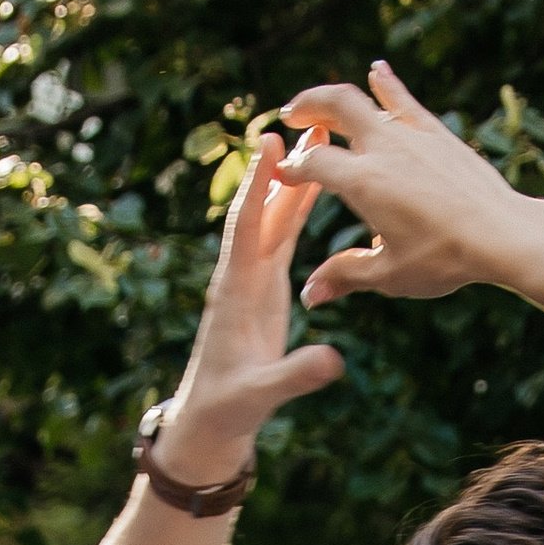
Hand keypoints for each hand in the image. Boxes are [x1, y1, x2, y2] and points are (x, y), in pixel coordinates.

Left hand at [149, 130, 345, 482]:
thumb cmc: (228, 408)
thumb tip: (333, 361)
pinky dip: (297, 209)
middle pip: (264, 209)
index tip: (269, 143)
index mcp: (235, 292)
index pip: (247, 228)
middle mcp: (241, 276)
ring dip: (296, 181)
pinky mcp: (264, 288)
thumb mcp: (261, 395)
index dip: (258, 186)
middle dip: (285, 167)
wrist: (210, 420)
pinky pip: (282, 238)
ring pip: (275, 219)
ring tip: (320, 140)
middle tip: (312, 125)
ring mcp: (252, 280)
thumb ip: (295, 376)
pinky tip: (316, 185)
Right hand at [278, 61, 523, 308]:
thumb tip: (309, 295)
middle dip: (306, 107)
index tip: (283, 176)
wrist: (502, 234)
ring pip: (366, 98)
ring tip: (321, 102)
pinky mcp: (437, 133)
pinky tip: (377, 70)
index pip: (313, 163)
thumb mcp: (390, 274)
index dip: (292, 168)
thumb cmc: (445, 258)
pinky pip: (405, 101)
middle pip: (333, 106)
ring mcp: (411, 136)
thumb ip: (345, 275)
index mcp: (363, 183)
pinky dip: (387, 84)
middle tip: (291, 117)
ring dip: (337, 96)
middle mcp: (383, 150)